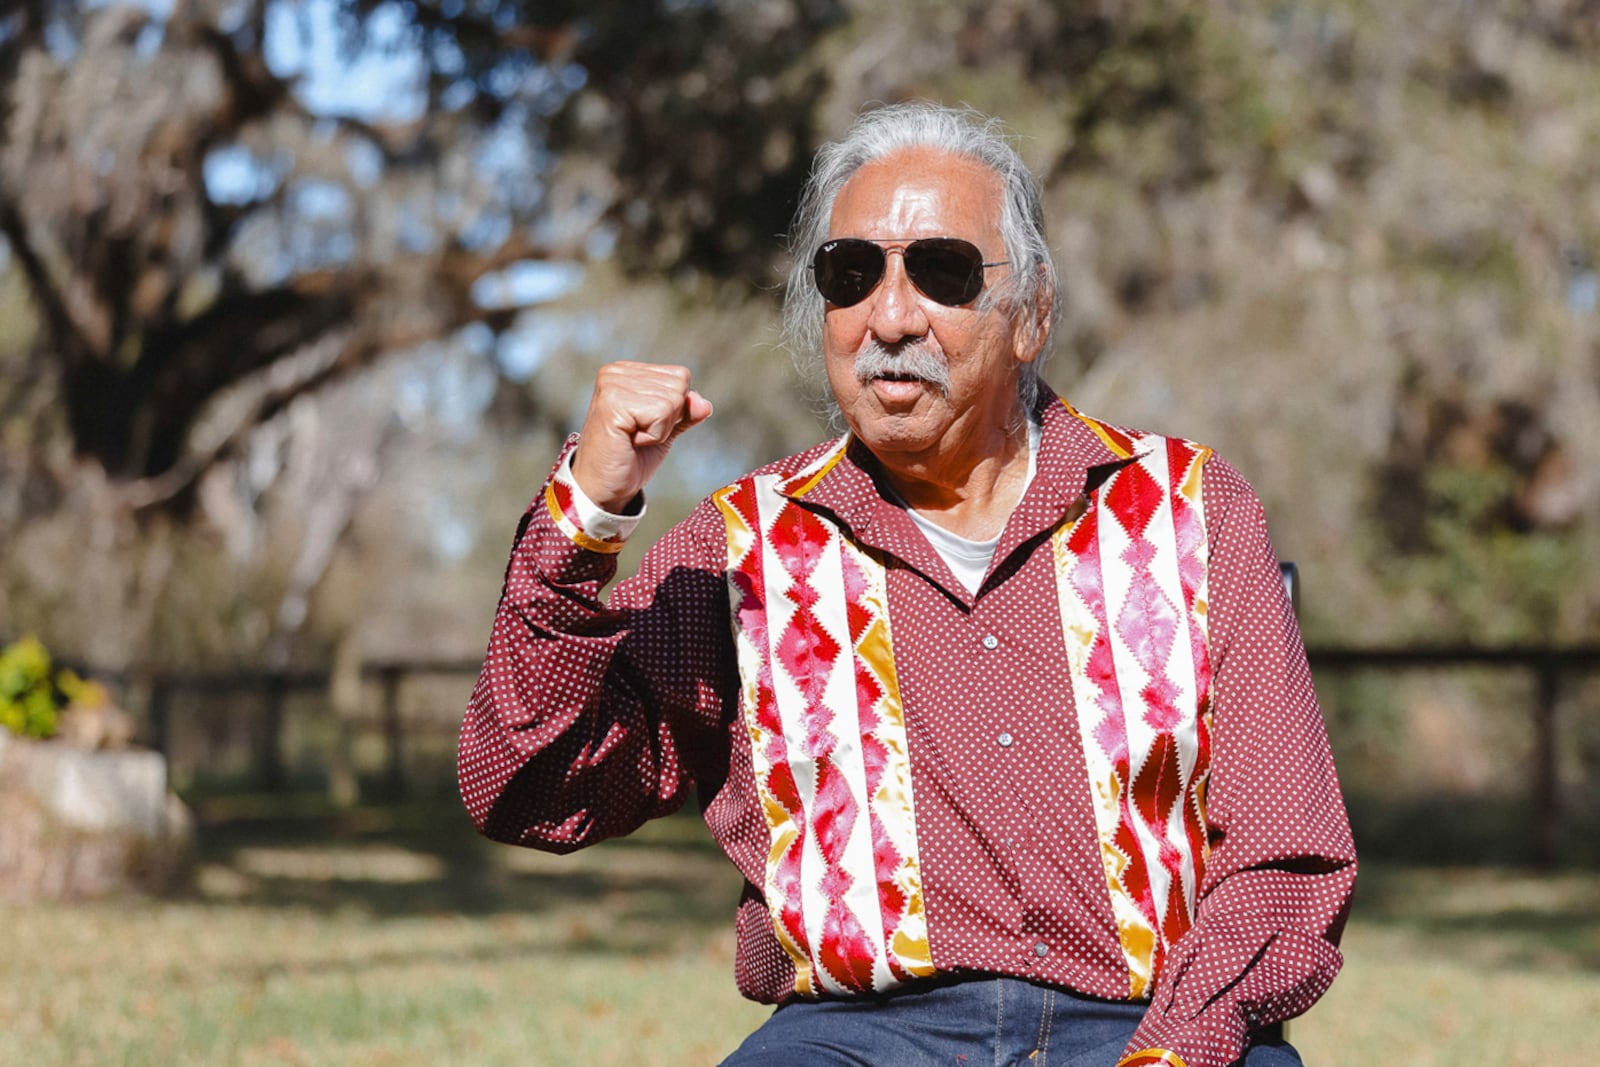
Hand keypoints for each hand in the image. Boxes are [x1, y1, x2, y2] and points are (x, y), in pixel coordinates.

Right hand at [570, 361, 712, 512]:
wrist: (603, 488)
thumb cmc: (630, 459)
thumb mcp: (664, 431)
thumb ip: (685, 413)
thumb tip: (704, 404)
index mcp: (628, 372)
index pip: (680, 377)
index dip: (675, 410)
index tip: (645, 426)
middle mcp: (617, 372)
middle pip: (679, 387)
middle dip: (668, 420)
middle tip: (637, 435)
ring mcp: (612, 384)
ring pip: (672, 401)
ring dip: (659, 430)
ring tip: (632, 438)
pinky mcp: (612, 402)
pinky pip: (660, 413)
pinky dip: (653, 436)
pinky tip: (629, 440)